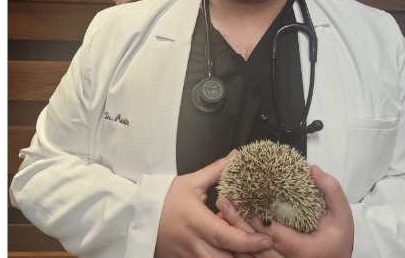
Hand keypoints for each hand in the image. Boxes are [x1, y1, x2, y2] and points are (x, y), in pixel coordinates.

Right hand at [155, 152, 273, 257]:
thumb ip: (216, 171)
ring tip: (251, 254)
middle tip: (267, 250)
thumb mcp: (191, 182)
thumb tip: (236, 157)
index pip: (227, 236)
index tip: (267, 238)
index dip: (249, 241)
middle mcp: (193, 243)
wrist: (137, 215)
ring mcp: (188, 256)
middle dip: (247, 257)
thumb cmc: (164, 198)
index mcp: (197, 221)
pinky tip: (231, 253)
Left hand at [216, 165, 352, 257]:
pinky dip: (238, 245)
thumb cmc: (339, 240)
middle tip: (223, 201)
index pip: (273, 234)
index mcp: (303, 249)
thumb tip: (314, 170)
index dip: (256, 218)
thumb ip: (331, 191)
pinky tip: (228, 229)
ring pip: (251, 254)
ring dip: (234, 233)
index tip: (243, 199)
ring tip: (222, 212)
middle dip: (237, 222)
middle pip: (256, 244)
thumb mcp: (342, 215)